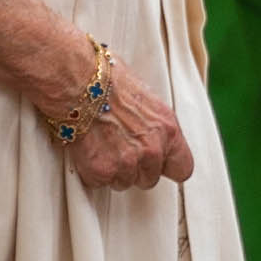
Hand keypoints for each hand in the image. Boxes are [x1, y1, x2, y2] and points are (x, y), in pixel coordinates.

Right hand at [63, 59, 193, 192]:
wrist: (77, 79)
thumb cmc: (107, 78)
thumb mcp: (145, 97)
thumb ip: (153, 124)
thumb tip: (149, 131)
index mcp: (168, 129)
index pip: (183, 168)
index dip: (167, 166)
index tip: (156, 162)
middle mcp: (153, 150)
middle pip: (149, 178)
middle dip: (134, 168)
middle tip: (116, 146)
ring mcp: (128, 164)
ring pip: (123, 182)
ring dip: (111, 169)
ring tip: (99, 143)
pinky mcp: (102, 171)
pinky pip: (98, 181)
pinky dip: (90, 169)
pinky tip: (86, 147)